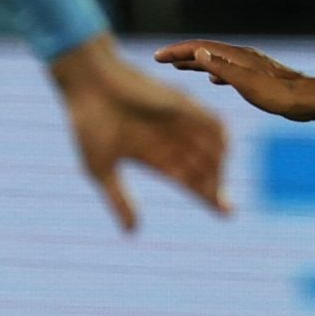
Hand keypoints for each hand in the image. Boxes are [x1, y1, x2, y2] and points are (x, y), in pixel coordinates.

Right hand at [47, 35, 231, 232]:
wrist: (87, 83)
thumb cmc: (89, 123)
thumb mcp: (101, 168)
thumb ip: (119, 199)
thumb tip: (133, 233)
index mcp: (156, 156)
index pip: (191, 180)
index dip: (210, 196)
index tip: (227, 213)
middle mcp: (173, 140)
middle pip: (205, 168)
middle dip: (216, 186)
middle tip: (220, 203)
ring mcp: (180, 121)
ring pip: (213, 147)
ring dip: (218, 165)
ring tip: (215, 184)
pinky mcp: (183, 103)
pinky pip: (211, 121)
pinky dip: (220, 137)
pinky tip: (222, 153)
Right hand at [155, 39, 314, 120]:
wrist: (307, 100)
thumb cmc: (278, 94)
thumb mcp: (245, 82)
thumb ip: (221, 68)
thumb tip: (198, 51)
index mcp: (236, 56)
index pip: (200, 48)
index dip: (177, 51)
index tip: (157, 56)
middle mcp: (242, 57)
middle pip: (207, 51)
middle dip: (183, 55)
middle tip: (162, 59)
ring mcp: (250, 66)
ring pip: (217, 61)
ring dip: (198, 62)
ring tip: (182, 67)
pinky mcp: (257, 77)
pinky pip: (229, 70)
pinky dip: (215, 72)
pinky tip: (215, 80)